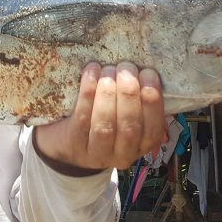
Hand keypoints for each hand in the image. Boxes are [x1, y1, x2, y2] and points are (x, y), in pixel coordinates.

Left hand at [33, 62, 166, 173]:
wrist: (68, 142)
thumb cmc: (105, 119)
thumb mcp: (128, 117)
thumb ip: (141, 102)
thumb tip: (149, 74)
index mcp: (142, 146)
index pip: (154, 129)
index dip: (152, 99)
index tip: (148, 72)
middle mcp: (122, 154)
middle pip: (129, 125)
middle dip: (129, 92)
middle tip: (126, 67)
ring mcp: (97, 152)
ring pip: (105, 123)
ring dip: (108, 92)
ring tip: (109, 70)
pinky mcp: (74, 142)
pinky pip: (83, 116)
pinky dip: (89, 91)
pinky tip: (92, 71)